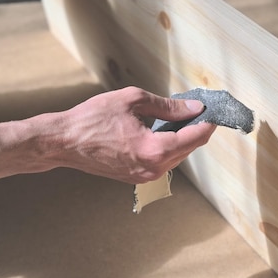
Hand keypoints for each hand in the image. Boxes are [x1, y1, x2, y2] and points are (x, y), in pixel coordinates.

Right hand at [59, 87, 215, 182]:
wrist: (63, 142)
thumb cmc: (93, 118)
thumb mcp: (133, 101)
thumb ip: (168, 106)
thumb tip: (194, 108)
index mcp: (155, 150)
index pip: (195, 137)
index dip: (208, 122)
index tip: (213, 109)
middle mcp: (153, 168)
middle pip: (189, 148)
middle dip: (197, 128)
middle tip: (199, 109)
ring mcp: (145, 176)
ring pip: (177, 156)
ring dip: (184, 137)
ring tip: (183, 116)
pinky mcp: (136, 177)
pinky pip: (162, 161)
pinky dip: (169, 146)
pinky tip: (166, 130)